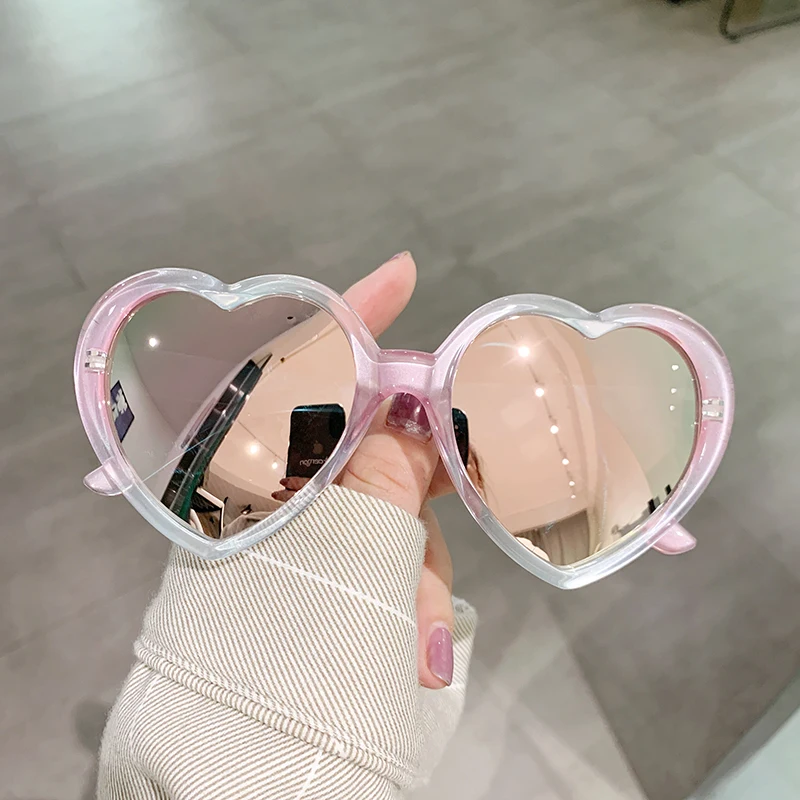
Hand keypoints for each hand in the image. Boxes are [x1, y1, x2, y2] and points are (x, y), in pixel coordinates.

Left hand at [275, 253, 453, 688]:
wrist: (252, 715)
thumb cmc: (286, 610)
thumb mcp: (346, 536)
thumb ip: (392, 471)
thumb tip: (431, 432)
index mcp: (281, 450)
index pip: (318, 356)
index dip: (361, 309)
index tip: (402, 270)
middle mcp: (295, 473)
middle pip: (381, 446)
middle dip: (421, 498)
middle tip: (448, 523)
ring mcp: (312, 518)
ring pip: (392, 513)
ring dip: (418, 572)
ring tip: (422, 641)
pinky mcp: (328, 560)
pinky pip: (384, 556)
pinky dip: (409, 593)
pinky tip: (423, 648)